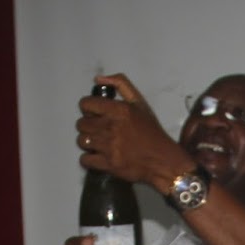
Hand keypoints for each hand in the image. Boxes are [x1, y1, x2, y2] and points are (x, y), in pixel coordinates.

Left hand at [76, 73, 185, 188]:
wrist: (163, 160)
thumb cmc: (151, 132)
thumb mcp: (140, 103)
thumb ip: (121, 84)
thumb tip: (98, 79)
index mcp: (118, 110)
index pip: (86, 104)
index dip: (88, 108)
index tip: (95, 114)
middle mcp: (110, 127)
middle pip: (81, 124)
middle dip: (88, 126)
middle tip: (98, 130)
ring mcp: (108, 147)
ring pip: (81, 141)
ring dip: (87, 141)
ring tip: (98, 143)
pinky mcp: (108, 164)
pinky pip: (84, 160)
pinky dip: (88, 159)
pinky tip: (98, 156)